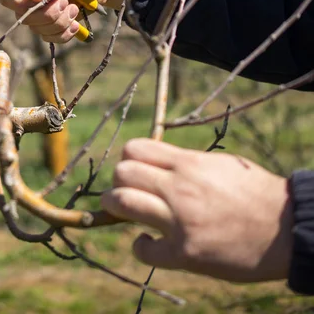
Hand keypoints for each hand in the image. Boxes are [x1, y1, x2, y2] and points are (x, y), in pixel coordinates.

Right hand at [0, 0, 139, 42]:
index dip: (20, 3)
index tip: (41, 1)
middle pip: (23, 16)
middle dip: (47, 14)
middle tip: (66, 2)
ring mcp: (42, 8)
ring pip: (37, 29)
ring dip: (59, 23)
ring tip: (74, 8)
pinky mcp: (54, 21)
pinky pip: (50, 37)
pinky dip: (63, 33)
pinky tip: (76, 23)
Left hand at [101, 139, 292, 282]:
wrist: (286, 229)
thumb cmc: (254, 192)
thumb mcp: (219, 164)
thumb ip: (184, 162)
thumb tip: (155, 162)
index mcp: (188, 163)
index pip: (134, 149)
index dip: (128, 159)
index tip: (135, 170)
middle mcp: (179, 188)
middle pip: (122, 173)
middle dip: (119, 182)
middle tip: (128, 192)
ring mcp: (180, 221)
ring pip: (122, 204)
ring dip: (116, 208)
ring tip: (126, 213)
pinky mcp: (186, 253)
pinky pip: (143, 249)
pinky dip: (140, 246)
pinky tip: (149, 243)